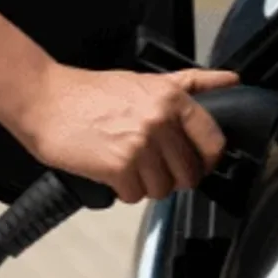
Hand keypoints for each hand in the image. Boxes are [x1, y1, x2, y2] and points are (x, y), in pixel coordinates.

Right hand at [0, 0, 238, 202]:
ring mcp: (141, 145)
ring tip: (124, 160)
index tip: (193, 159)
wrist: (46, 100)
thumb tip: (231, 80)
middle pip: (189, 173)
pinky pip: (135, 196)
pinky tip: (108, 168)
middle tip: (146, 159)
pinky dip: (121, 189)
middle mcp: (160, 120)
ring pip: (163, 189)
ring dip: (144, 182)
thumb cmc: (92, 92)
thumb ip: (192, 84)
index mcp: (171, 98)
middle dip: (170, 174)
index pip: (213, 142)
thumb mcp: (146, 80)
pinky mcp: (120, 168)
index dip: (205, 157)